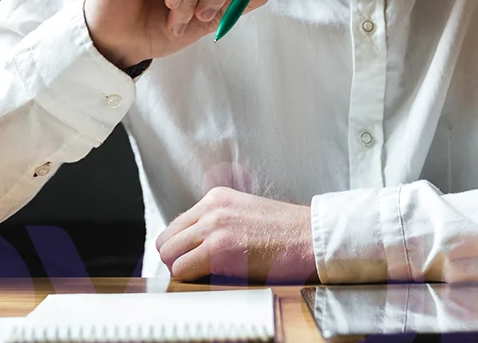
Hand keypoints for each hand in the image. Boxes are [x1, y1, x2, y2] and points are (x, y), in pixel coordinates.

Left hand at [155, 187, 318, 283]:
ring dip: (181, 271)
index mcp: (216, 198)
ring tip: (203, 277)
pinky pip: (181, 270)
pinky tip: (209, 280)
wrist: (312, 238)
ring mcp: (213, 227)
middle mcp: (210, 208)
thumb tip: (197, 245)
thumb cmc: (287, 233)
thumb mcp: (247, 213)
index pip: (177, 225)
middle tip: (194, 273)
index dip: (181, 247)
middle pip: (165, 240)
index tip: (192, 259)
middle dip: (175, 259)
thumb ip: (220, 222)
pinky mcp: (218, 249)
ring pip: (168, 255)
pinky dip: (189, 280)